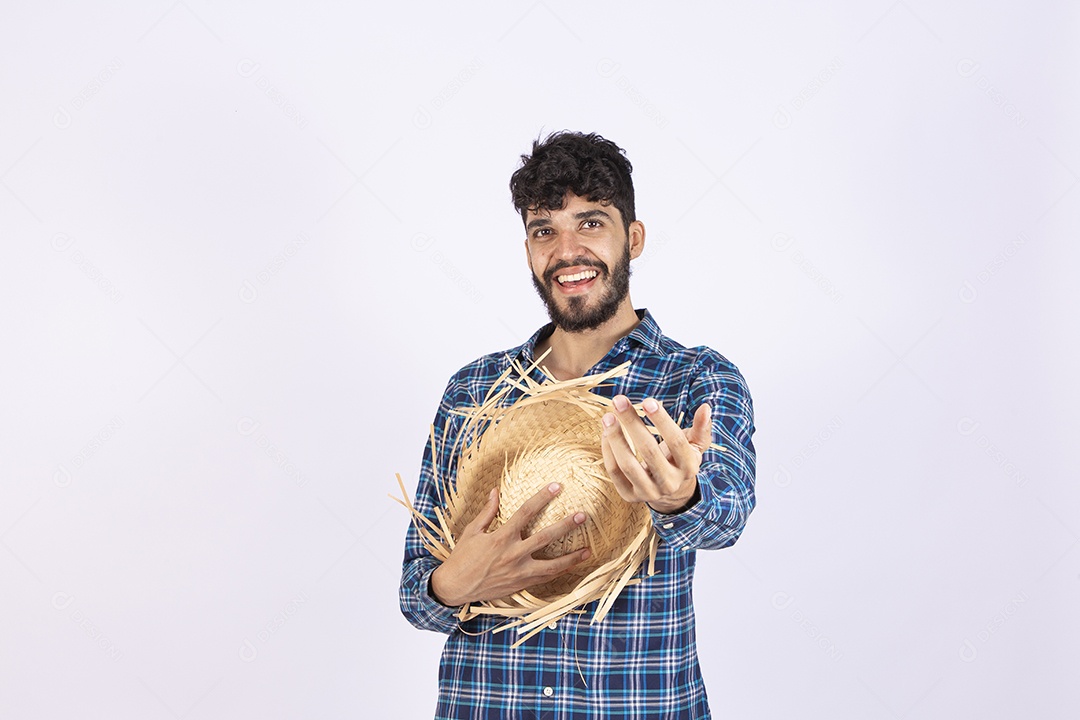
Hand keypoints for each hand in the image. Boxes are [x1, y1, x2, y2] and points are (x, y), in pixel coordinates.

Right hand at [430, 483, 591, 606]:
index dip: (543, 497)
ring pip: (551, 566)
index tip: (557, 486)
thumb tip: (495, 491)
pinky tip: (570, 568)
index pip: (526, 512)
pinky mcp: (520, 585)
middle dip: (566, 526)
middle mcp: (513, 554)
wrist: (454, 587)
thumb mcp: (472, 531)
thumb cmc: (462, 557)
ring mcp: (518, 572)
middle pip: (546, 538)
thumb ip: (487, 511)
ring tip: (588, 551)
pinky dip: (559, 574)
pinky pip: (544, 579)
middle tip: (583, 516)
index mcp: (501, 537)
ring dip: (571, 558)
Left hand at [600, 396, 711, 513]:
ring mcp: (648, 491)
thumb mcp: (694, 446)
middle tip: (619, 400)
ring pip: (628, 464)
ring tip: (608, 416)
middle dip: (632, 423)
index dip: (662, 420)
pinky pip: (615, 472)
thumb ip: (701, 428)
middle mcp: (669, 482)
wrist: (671, 495)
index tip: (648, 401)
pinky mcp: (630, 496)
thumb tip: (706, 408)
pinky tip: (606, 432)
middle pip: (649, 450)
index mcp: (689, 467)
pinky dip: (608, 451)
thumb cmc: (681, 461)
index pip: (676, 441)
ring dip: (615, 438)